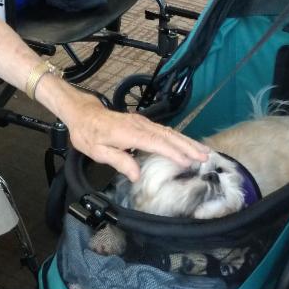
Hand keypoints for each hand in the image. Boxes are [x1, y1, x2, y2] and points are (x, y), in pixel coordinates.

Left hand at [60, 94, 208, 181]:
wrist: (83, 113)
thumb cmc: (88, 134)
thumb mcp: (97, 152)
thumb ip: (118, 161)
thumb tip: (137, 175)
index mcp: (128, 133)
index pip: (155, 143)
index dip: (172, 152)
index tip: (187, 161)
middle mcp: (139, 125)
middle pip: (168, 135)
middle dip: (187, 146)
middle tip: (205, 157)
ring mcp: (142, 122)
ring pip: (169, 132)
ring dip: (187, 141)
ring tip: (204, 151)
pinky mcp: (143, 122)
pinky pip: (164, 130)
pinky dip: (178, 138)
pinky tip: (187, 144)